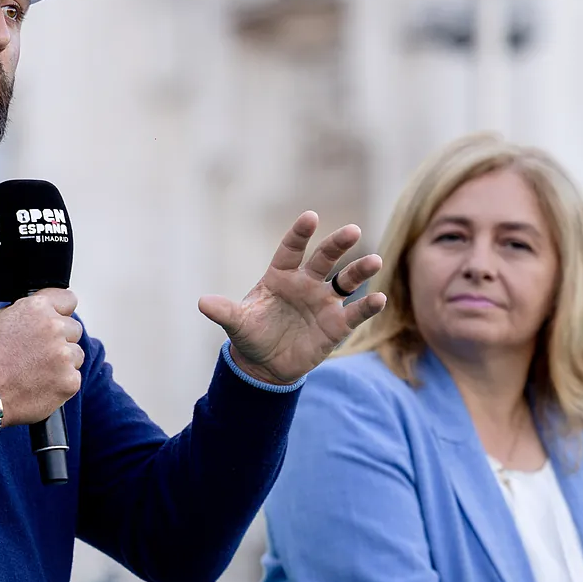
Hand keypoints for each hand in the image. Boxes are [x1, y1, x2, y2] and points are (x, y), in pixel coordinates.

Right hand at [0, 288, 84, 425]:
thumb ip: (24, 310)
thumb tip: (39, 311)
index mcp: (37, 308)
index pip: (68, 299)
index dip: (62, 311)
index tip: (58, 319)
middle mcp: (54, 327)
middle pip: (74, 329)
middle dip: (62, 339)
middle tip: (40, 353)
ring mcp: (64, 355)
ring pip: (76, 354)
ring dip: (63, 361)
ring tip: (38, 371)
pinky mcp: (69, 380)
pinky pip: (73, 377)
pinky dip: (61, 382)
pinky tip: (41, 385)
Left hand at [198, 211, 385, 384]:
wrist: (266, 365)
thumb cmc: (252, 335)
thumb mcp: (237, 324)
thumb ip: (224, 312)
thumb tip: (202, 303)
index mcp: (280, 276)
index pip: (291, 249)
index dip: (300, 234)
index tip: (311, 217)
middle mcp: (306, 283)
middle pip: (324, 258)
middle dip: (337, 244)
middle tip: (352, 230)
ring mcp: (323, 302)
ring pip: (346, 281)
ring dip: (360, 271)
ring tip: (374, 260)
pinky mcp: (336, 325)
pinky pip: (355, 312)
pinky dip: (368, 306)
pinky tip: (379, 298)